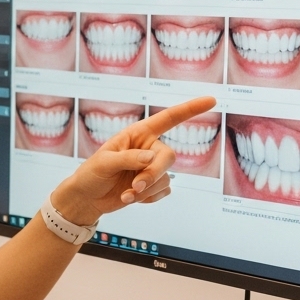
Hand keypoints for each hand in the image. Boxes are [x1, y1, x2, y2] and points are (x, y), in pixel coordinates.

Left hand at [49, 96, 217, 224]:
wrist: (87, 199)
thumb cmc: (91, 175)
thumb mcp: (104, 163)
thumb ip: (128, 158)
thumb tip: (152, 158)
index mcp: (138, 134)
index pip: (168, 119)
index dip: (190, 109)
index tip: (212, 100)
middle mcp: (149, 149)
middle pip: (168, 157)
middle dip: (153, 174)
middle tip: (136, 186)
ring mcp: (152, 168)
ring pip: (165, 178)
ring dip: (146, 190)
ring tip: (125, 194)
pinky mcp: (154, 186)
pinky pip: (163, 192)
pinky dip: (147, 199)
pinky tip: (130, 198)